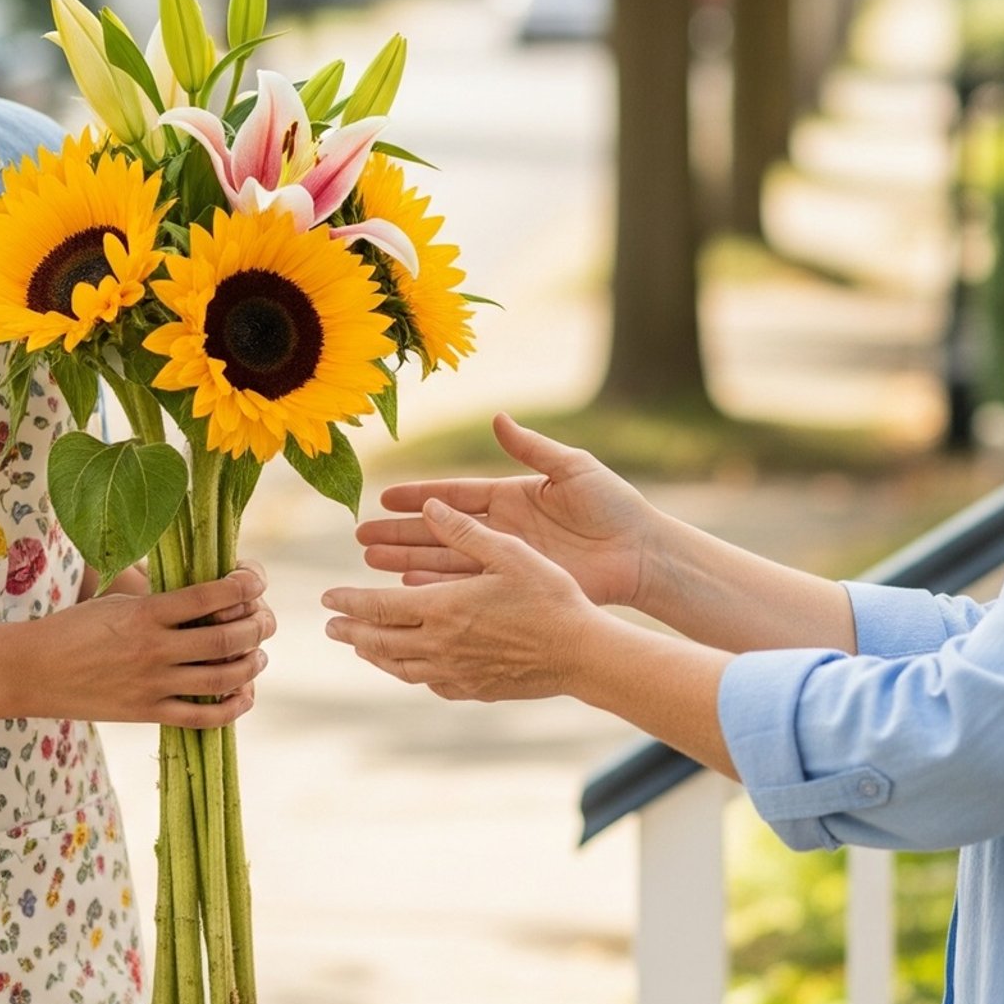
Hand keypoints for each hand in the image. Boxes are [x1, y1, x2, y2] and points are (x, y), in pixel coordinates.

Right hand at [24, 563, 274, 726]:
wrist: (31, 670)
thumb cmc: (75, 627)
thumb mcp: (117, 599)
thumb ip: (161, 598)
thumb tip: (212, 591)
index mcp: (146, 612)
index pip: (212, 594)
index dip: (246, 586)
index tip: (255, 583)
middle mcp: (154, 648)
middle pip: (228, 637)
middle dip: (258, 628)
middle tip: (264, 623)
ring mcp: (152, 684)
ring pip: (223, 677)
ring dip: (252, 665)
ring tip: (258, 656)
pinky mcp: (146, 713)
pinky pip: (203, 716)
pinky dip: (234, 707)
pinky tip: (243, 694)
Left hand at [325, 500, 597, 701]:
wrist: (580, 653)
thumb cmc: (550, 597)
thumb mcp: (510, 553)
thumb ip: (465, 531)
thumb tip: (429, 507)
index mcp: (442, 608)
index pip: (377, 607)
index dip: (348, 602)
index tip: (327, 599)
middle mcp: (440, 645)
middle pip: (379, 641)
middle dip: (350, 632)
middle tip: (331, 626)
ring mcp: (455, 672)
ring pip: (399, 666)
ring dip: (373, 654)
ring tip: (360, 646)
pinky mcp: (473, 689)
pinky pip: (427, 682)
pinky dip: (407, 672)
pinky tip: (408, 667)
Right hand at [357, 413, 653, 607]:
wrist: (642, 552)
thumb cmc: (613, 505)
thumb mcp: (572, 468)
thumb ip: (531, 447)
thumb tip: (496, 417)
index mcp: (511, 496)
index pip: (454, 495)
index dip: (419, 497)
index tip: (383, 498)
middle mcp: (503, 529)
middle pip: (441, 530)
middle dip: (401, 533)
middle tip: (361, 538)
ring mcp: (508, 559)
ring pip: (447, 559)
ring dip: (410, 560)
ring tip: (373, 564)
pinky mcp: (519, 585)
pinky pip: (472, 585)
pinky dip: (441, 585)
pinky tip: (411, 586)